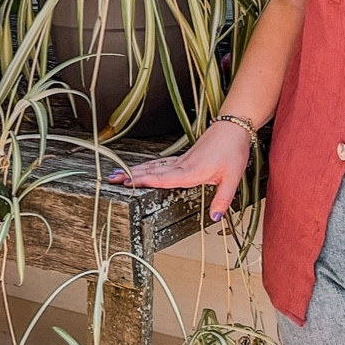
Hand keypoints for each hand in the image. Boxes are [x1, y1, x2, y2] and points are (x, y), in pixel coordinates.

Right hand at [119, 120, 252, 219]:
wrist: (233, 127)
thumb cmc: (232, 149)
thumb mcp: (232, 178)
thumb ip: (222, 199)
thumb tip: (215, 217)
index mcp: (192, 171)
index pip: (163, 179)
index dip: (144, 181)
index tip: (127, 183)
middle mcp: (183, 165)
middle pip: (152, 171)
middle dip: (131, 175)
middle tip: (111, 179)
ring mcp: (182, 159)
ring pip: (154, 166)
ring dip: (136, 170)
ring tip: (119, 173)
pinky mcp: (185, 156)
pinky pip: (161, 163)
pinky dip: (148, 166)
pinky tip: (142, 168)